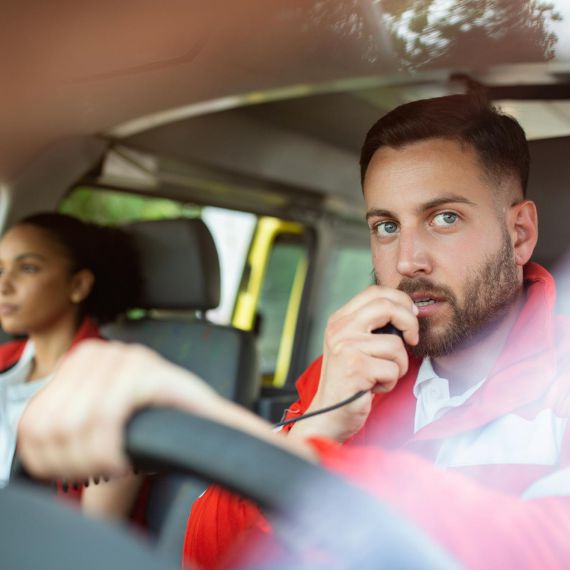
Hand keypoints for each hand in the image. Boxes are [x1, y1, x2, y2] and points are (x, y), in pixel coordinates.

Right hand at [18, 340, 315, 480]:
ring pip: (47, 422)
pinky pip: (31, 415)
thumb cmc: (186, 412)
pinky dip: (43, 443)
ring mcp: (89, 359)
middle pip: (72, 423)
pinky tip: (71, 448)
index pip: (106, 416)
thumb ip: (248, 437)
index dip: (105, 454)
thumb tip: (297, 457)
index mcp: (151, 369)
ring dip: (64, 453)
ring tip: (92, 457)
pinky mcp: (65, 369)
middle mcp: (118, 356)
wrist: (157, 398)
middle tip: (106, 464)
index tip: (119, 466)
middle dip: (84, 457)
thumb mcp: (218, 422)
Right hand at [289, 286, 417, 442]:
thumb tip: (408, 311)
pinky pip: (393, 370)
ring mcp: (345, 347)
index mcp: (339, 319)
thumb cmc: (350, 380)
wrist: (329, 413)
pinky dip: (390, 382)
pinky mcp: (354, 368)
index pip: (374, 292)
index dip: (400, 300)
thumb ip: (372, 326)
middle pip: (387, 307)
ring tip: (381, 375)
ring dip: (399, 366)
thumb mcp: (355, 345)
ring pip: (396, 345)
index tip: (412, 316)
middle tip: (412, 340)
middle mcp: (339, 329)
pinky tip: (373, 387)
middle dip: (410, 323)